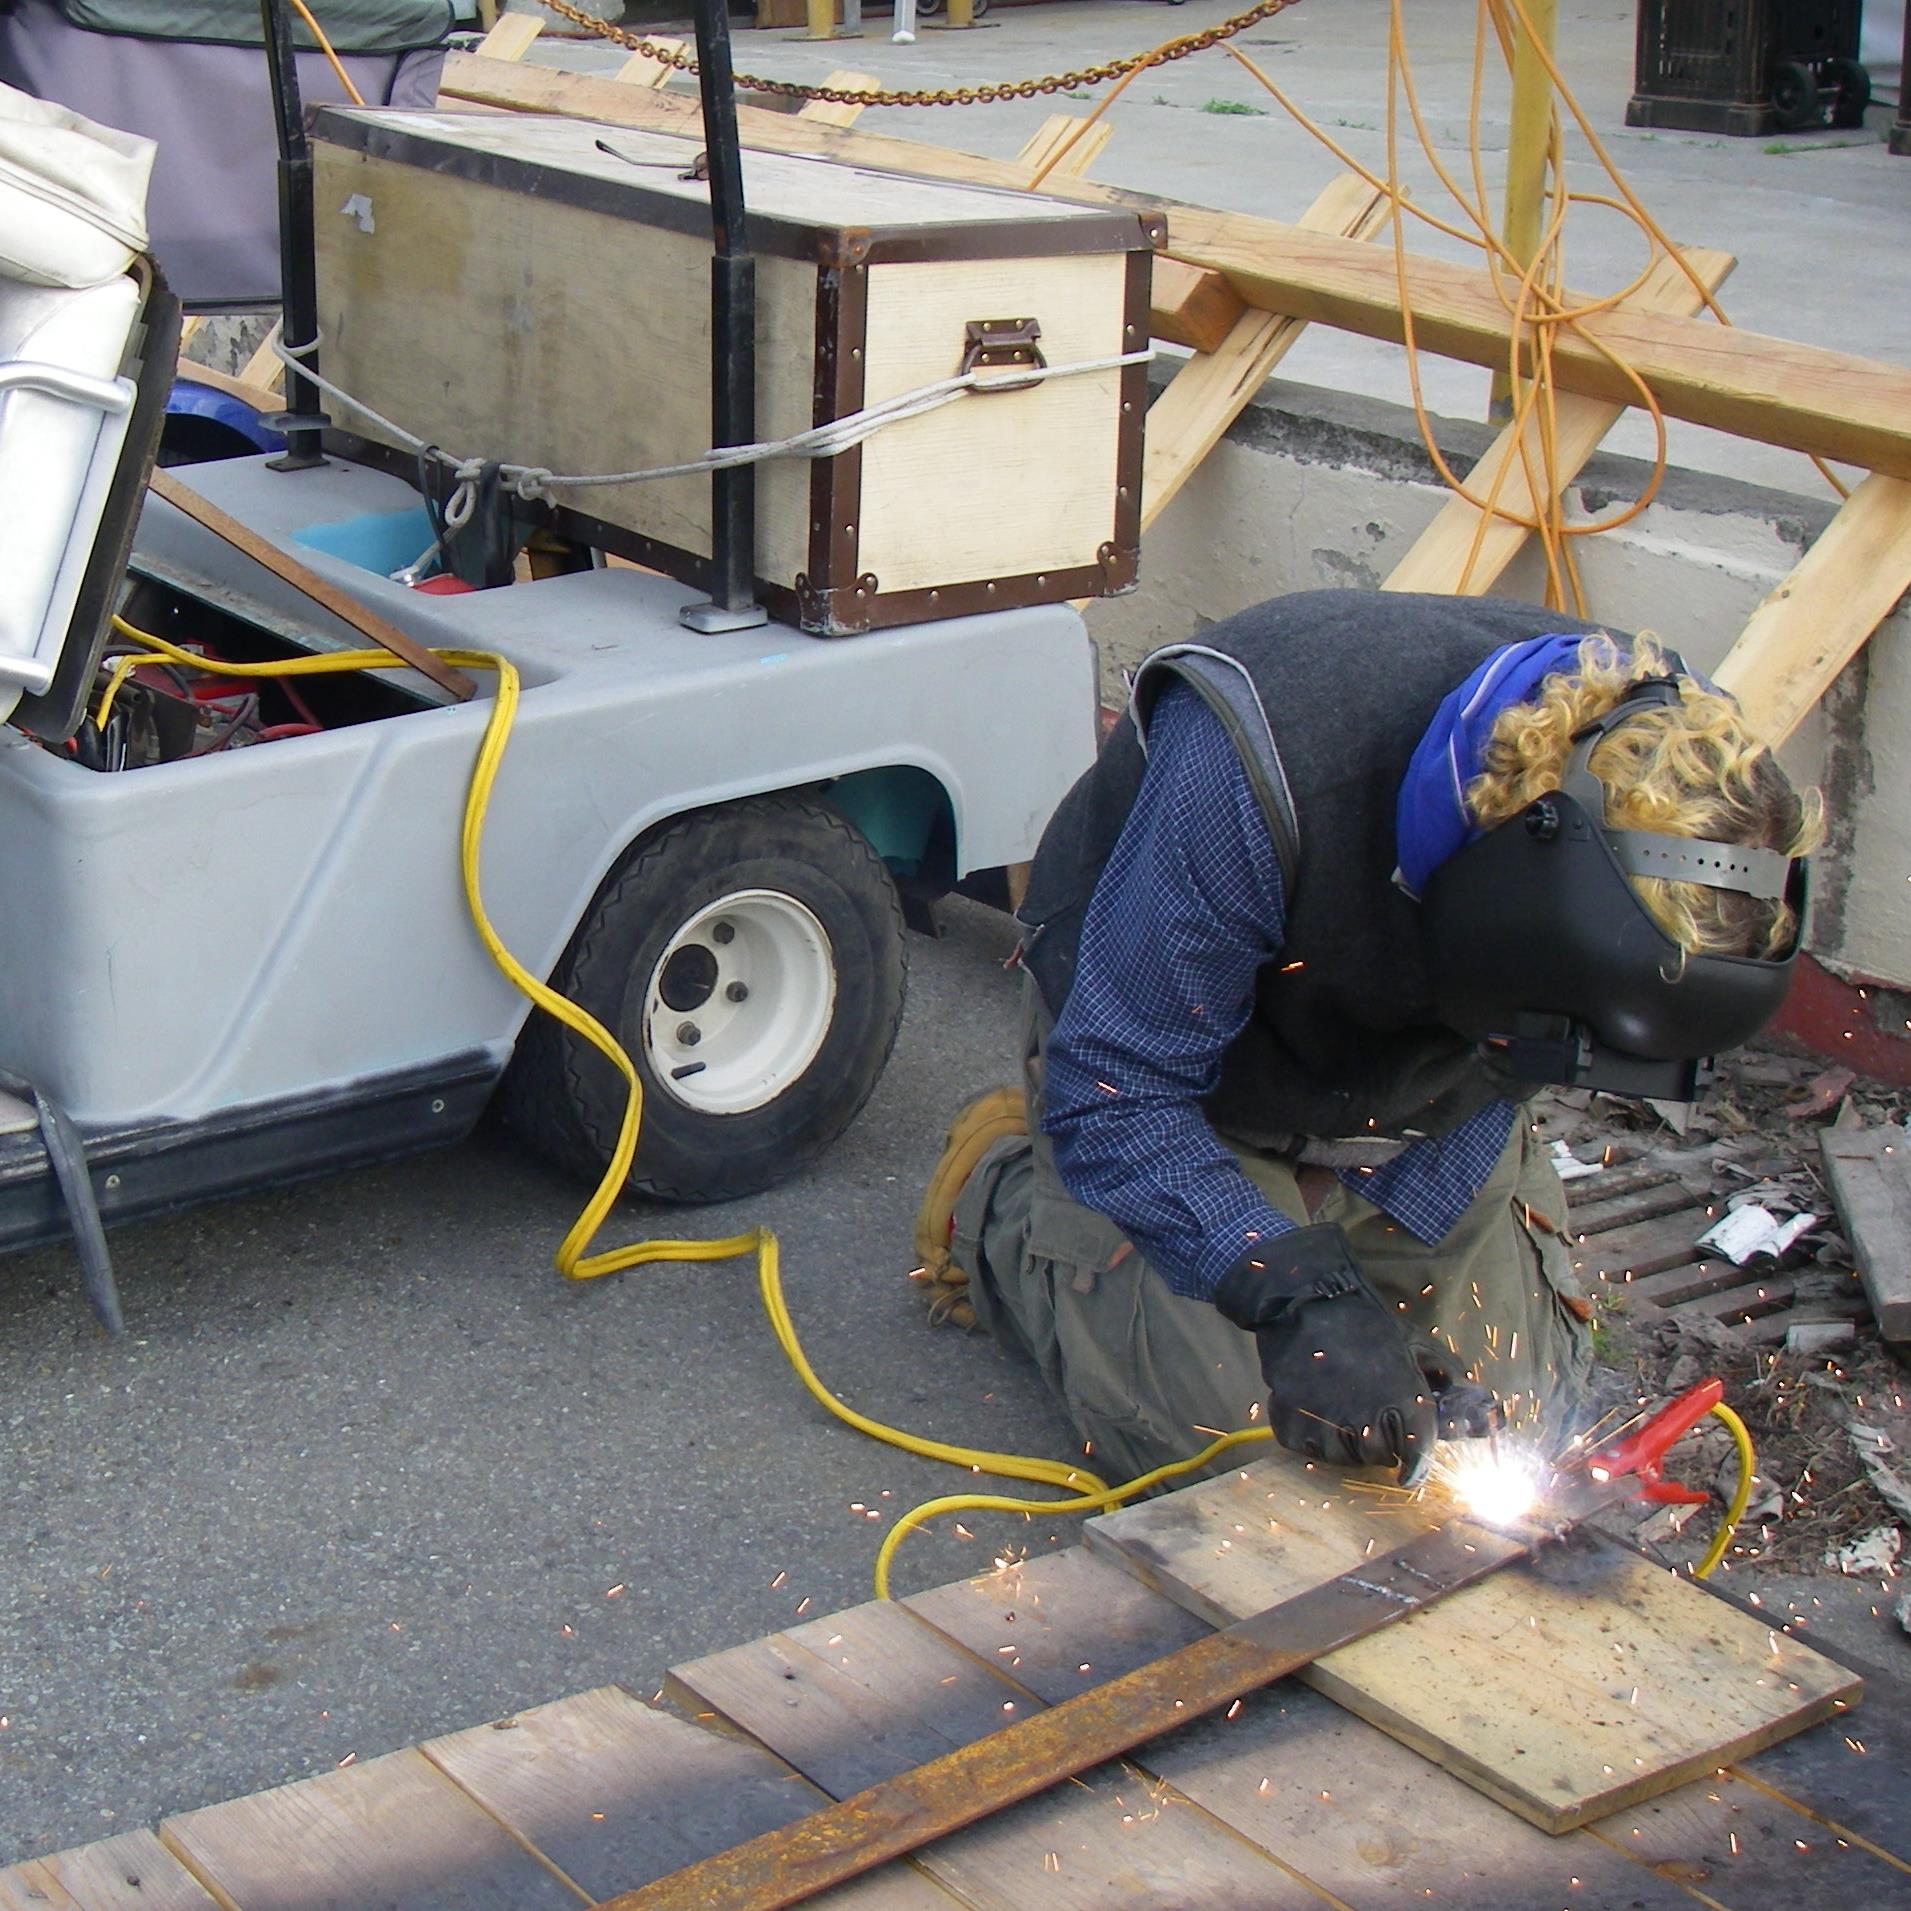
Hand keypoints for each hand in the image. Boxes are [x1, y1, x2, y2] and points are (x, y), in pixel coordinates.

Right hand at [1213, 1225, 1437, 1479]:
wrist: (1305, 1300)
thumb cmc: (1365, 1322)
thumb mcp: (1416, 1344)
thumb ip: (1449, 1380)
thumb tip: (1490, 1412)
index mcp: (1403, 1401)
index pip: (1416, 1455)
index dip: (1415, 1466)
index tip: (1409, 1471)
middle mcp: (1366, 1420)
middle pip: (1379, 1458)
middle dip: (1380, 1443)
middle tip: (1370, 1414)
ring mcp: (1325, 1424)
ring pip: (1344, 1457)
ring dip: (1347, 1441)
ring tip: (1341, 1405)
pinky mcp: (1291, 1425)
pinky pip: (1310, 1449)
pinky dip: (1314, 1436)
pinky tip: (1315, 1406)